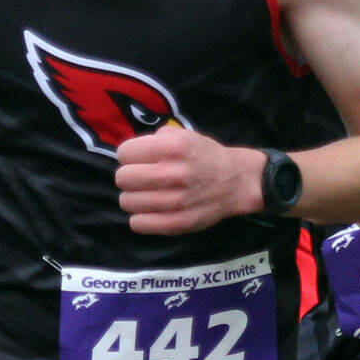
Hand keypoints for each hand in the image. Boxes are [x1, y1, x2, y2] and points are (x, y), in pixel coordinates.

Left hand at [115, 127, 261, 234]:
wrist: (237, 181)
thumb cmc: (206, 156)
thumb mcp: (185, 135)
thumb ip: (156, 139)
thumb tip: (132, 154)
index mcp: (173, 147)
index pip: (124, 153)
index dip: (130, 155)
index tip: (140, 160)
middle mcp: (172, 173)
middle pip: (122, 178)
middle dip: (130, 177)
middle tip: (143, 178)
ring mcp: (175, 201)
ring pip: (127, 202)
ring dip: (135, 198)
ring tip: (149, 195)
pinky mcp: (177, 223)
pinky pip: (138, 224)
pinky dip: (141, 218)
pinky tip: (152, 211)